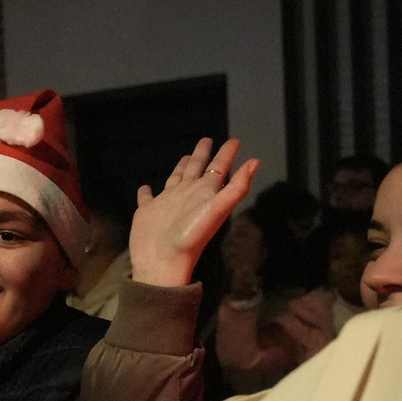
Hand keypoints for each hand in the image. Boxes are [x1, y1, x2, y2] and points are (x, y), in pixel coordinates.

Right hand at [128, 137, 258, 287]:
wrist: (162, 261)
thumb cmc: (190, 236)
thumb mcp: (217, 210)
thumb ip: (236, 187)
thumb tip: (256, 162)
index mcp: (204, 193)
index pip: (218, 168)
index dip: (227, 154)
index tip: (235, 141)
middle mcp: (187, 195)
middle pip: (197, 169)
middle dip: (203, 154)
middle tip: (207, 139)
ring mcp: (166, 203)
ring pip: (175, 179)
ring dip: (180, 168)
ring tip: (184, 157)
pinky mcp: (147, 211)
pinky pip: (146, 197)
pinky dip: (146, 191)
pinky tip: (145, 187)